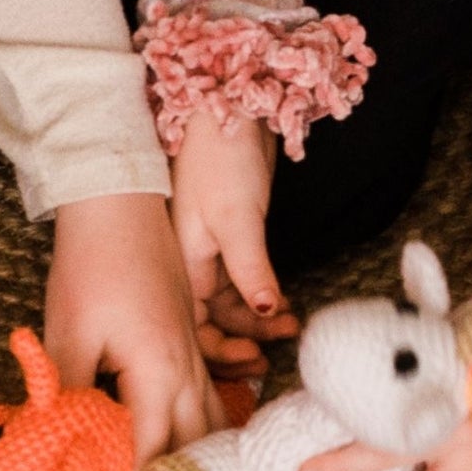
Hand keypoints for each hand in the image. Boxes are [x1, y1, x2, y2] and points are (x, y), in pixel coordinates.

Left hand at [46, 193, 221, 470]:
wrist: (121, 203)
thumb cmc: (91, 263)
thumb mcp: (67, 334)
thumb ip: (63, 399)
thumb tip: (44, 456)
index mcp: (159, 373)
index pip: (148, 460)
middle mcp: (189, 375)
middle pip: (196, 463)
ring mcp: (197, 363)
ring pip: (213, 442)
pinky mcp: (193, 353)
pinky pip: (213, 415)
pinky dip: (204, 452)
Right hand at [170, 112, 299, 372]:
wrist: (229, 111)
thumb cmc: (221, 159)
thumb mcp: (238, 219)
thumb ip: (251, 270)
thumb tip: (267, 312)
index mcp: (179, 267)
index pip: (194, 329)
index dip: (223, 353)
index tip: (258, 359)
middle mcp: (189, 269)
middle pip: (211, 326)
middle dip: (242, 345)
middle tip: (274, 357)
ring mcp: (209, 258)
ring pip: (230, 309)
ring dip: (259, 323)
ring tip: (292, 327)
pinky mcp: (231, 244)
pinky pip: (242, 289)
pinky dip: (262, 302)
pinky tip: (284, 307)